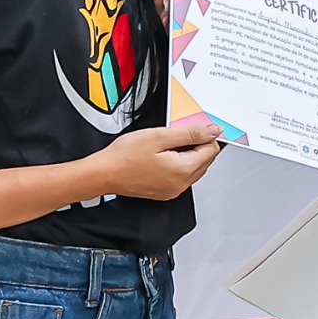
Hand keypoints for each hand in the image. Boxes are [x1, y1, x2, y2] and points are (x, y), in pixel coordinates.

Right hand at [98, 124, 223, 200]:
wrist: (104, 173)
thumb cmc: (125, 156)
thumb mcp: (160, 136)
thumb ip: (190, 133)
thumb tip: (213, 131)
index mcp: (183, 171)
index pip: (211, 150)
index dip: (204, 135)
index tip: (192, 127)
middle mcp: (181, 184)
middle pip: (204, 160)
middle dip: (196, 144)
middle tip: (175, 134)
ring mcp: (173, 190)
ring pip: (194, 168)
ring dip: (187, 154)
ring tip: (165, 144)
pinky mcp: (165, 191)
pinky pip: (181, 175)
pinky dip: (177, 163)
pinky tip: (161, 155)